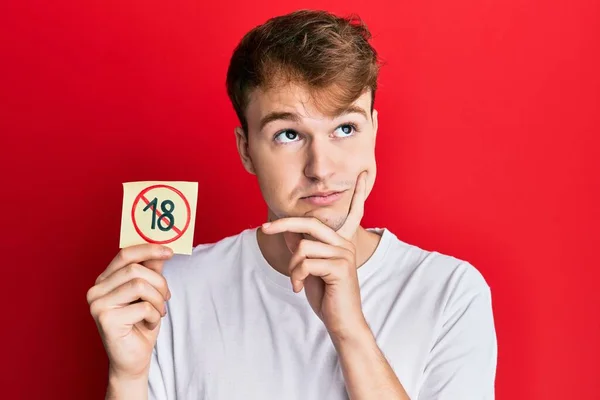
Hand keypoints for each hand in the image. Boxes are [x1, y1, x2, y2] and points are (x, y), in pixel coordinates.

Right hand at [86, 244, 172, 380]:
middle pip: (135, 269)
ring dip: (158, 300)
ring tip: (158, 312)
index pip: (125, 254)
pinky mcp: (106, 320)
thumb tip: (161, 249)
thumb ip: (151, 270)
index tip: (169, 252)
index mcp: (104, 280)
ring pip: (139, 285)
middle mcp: (96, 290)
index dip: (148, 250)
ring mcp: (98, 305)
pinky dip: (154, 315)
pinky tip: (149, 325)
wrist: (133, 359)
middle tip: (166, 298)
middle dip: (159, 283)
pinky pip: (142, 307)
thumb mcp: (149, 293)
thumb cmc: (140, 324)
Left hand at [260, 171, 368, 338]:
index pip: (353, 212)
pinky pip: (306, 262)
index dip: (359, 194)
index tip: (365, 176)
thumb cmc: (326, 295)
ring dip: (292, 266)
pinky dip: (296, 276)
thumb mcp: (309, 268)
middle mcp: (345, 244)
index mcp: (341, 241)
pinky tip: (299, 287)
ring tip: (296, 280)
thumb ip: (302, 248)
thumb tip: (289, 232)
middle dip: (283, 224)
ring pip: (303, 246)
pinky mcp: (340, 268)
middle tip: (264, 228)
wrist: (341, 322)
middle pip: (311, 223)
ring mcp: (344, 255)